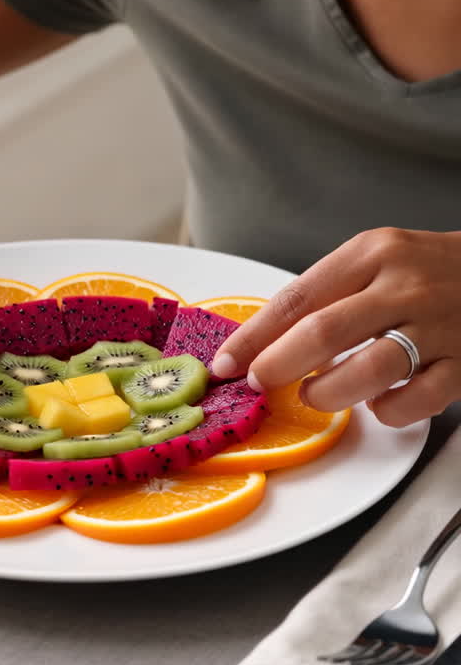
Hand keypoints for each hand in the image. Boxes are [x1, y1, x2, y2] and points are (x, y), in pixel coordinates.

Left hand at [211, 227, 460, 426]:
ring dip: (328, 393)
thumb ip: (329, 293)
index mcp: (372, 254)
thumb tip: (264, 342)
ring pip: (368, 371)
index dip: (255, 336)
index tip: (226, 363)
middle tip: (259, 383)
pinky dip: (386, 411)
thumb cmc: (426, 269)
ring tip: (314, 395)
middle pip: (323, 333)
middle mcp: (403, 286)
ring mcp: (437, 327)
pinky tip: (378, 403)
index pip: (298, 298)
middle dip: (278, 365)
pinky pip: (414, 402)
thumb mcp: (376, 258)